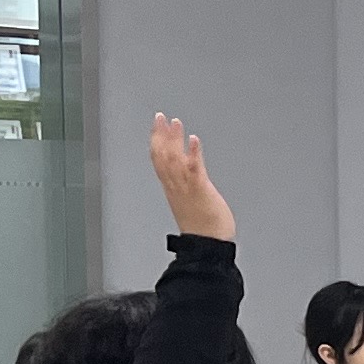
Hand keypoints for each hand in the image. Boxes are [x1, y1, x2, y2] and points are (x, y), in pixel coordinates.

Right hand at [148, 114, 235, 242]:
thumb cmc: (204, 228)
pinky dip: (193, 153)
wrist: (207, 246)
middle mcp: (176, 187)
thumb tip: (189, 177)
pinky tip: (194, 139)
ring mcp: (187, 188)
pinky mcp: (200, 190)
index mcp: (173, 189)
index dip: (156, 141)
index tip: (157, 125)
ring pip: (174, 159)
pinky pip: (194, 168)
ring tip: (176, 122)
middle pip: (163, 157)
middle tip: (160, 116)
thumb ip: (188, 187)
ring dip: (175, 139)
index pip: (159, 161)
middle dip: (160, 135)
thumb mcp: (191, 203)